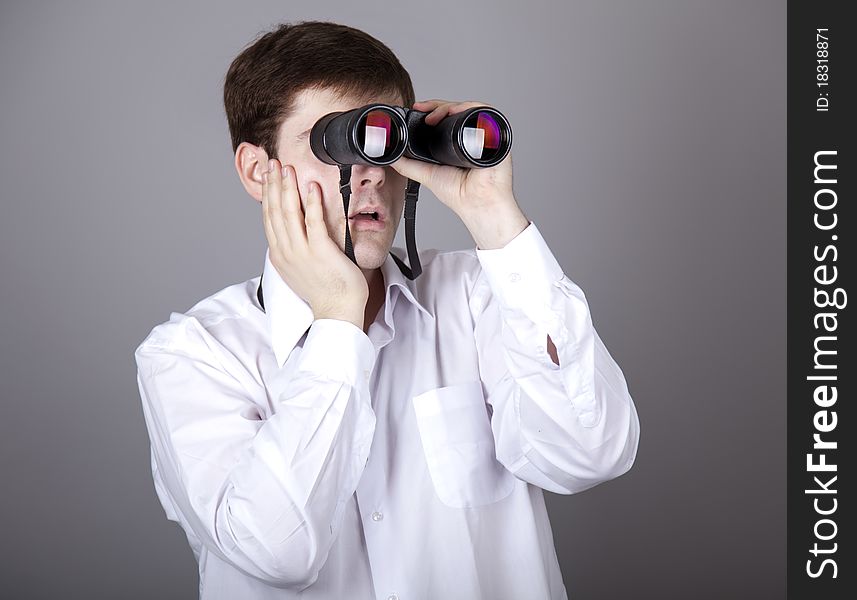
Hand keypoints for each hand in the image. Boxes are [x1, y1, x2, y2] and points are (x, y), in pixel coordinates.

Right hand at [262, 159, 367, 327]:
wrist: (337, 311)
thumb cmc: (324, 290)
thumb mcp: (299, 268)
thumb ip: (293, 248)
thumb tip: (291, 232)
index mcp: (280, 254)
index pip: (268, 217)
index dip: (267, 194)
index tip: (267, 175)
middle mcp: (286, 252)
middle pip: (274, 211)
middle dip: (272, 184)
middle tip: (272, 163)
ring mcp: (302, 252)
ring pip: (289, 213)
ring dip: (287, 188)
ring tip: (287, 168)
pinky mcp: (321, 252)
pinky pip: (313, 222)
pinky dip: (311, 203)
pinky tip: (311, 187)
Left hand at [391, 100, 528, 249]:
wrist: (476, 203)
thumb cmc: (459, 193)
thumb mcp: (426, 174)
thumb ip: (408, 165)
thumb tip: (391, 155)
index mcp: (456, 141)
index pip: (445, 116)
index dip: (431, 109)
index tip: (416, 108)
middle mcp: (471, 135)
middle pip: (455, 109)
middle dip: (436, 105)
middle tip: (421, 110)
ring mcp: (484, 134)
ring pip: (466, 108)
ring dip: (448, 106)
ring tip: (433, 116)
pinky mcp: (496, 135)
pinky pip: (483, 112)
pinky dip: (468, 108)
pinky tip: (454, 111)